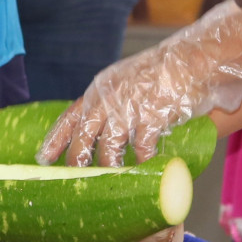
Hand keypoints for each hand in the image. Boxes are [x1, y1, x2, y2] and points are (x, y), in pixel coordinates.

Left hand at [39, 2, 241, 166]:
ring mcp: (129, 108)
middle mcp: (109, 98)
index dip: (55, 140)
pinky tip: (147, 174)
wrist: (199, 57)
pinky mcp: (153, 117)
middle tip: (80, 183)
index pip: (69, 117)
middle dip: (80, 166)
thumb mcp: (130, 81)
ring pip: (109, 152)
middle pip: (84, 142)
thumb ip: (115, 102)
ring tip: (115, 184)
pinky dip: (143, 166)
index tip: (42, 159)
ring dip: (111, 171)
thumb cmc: (166, 72)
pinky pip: (142, 151)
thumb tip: (103, 132)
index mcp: (101, 89)